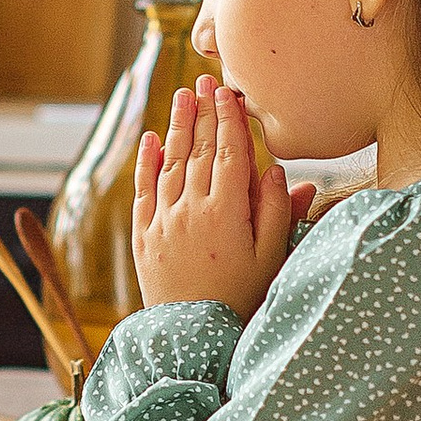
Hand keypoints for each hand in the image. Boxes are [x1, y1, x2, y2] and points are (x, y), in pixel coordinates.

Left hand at [133, 79, 315, 324]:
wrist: (193, 339)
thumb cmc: (242, 301)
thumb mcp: (271, 258)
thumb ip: (277, 212)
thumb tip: (277, 170)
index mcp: (226, 212)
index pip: (228, 153)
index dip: (228, 119)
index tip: (228, 92)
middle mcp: (191, 210)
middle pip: (198, 150)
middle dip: (202, 113)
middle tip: (205, 81)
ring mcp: (164, 221)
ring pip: (169, 163)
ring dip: (176, 127)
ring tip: (182, 96)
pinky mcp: (144, 237)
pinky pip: (143, 191)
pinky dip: (146, 162)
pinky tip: (150, 139)